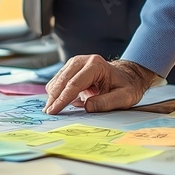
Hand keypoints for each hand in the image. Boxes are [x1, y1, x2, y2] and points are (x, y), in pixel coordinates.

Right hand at [43, 56, 157, 113]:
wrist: (126, 77)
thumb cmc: (125, 87)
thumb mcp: (125, 97)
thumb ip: (107, 103)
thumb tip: (87, 107)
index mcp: (95, 65)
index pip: (74, 84)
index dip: (62, 99)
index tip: (53, 111)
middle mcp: (82, 61)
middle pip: (62, 81)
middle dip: (54, 98)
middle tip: (49, 113)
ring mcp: (74, 63)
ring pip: (57, 80)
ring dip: (53, 96)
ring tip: (53, 109)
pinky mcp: (70, 69)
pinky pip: (57, 81)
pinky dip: (55, 92)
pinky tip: (58, 102)